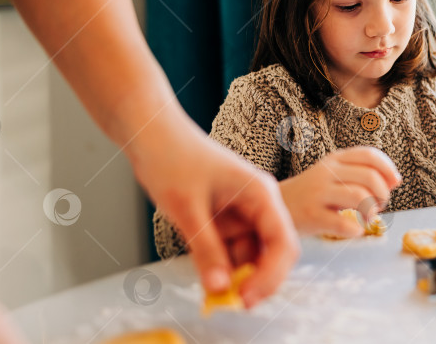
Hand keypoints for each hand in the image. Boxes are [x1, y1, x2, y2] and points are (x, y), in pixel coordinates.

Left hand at [128, 113, 299, 307]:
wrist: (152, 134)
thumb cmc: (172, 158)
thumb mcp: (187, 209)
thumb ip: (206, 249)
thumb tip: (219, 288)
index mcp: (261, 194)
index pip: (283, 243)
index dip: (270, 277)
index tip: (244, 300)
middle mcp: (260, 203)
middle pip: (273, 251)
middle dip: (255, 278)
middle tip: (228, 300)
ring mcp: (245, 209)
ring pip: (251, 253)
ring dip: (234, 272)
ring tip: (207, 280)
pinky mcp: (228, 215)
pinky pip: (233, 247)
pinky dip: (221, 262)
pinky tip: (203, 266)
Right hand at [279, 147, 401, 236]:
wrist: (275, 207)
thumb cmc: (311, 193)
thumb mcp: (333, 175)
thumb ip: (361, 173)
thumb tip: (395, 180)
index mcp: (334, 159)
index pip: (369, 154)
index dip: (388, 169)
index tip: (394, 183)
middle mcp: (326, 172)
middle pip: (369, 176)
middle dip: (383, 193)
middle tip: (379, 204)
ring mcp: (318, 193)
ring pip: (359, 196)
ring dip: (371, 209)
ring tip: (367, 216)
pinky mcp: (312, 216)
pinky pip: (342, 223)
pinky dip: (356, 229)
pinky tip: (355, 230)